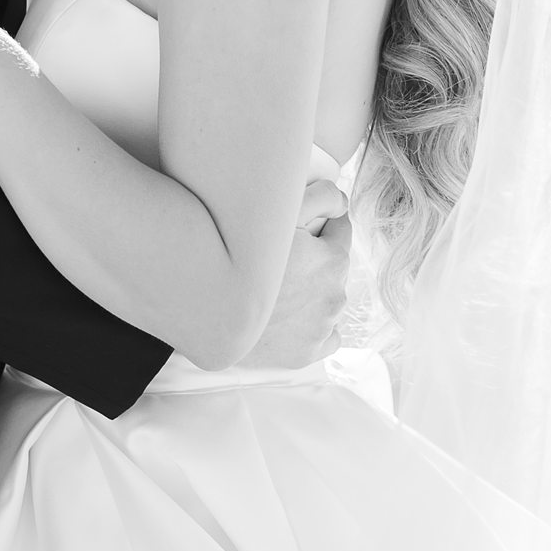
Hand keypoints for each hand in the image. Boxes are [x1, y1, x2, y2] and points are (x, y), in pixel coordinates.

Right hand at [240, 181, 351, 368]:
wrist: (207, 310)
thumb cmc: (238, 257)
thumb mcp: (277, 215)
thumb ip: (319, 197)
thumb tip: (343, 200)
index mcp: (332, 259)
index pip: (340, 230)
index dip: (320, 224)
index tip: (300, 229)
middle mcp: (335, 295)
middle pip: (332, 267)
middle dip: (314, 260)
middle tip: (280, 260)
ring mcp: (322, 327)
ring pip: (327, 300)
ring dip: (311, 293)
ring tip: (278, 291)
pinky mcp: (309, 353)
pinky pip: (326, 336)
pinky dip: (313, 328)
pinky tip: (288, 319)